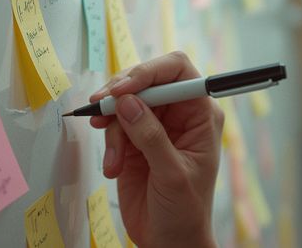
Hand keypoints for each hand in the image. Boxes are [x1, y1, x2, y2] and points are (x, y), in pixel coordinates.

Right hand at [89, 51, 222, 247]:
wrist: (169, 242)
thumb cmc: (185, 211)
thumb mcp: (172, 174)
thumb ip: (151, 136)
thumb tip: (128, 102)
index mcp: (200, 114)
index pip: (177, 71)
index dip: (149, 72)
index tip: (122, 89)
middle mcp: (179, 113)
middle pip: (146, 81)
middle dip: (121, 94)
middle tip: (100, 109)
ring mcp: (155, 126)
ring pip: (125, 103)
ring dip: (112, 127)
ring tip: (114, 160)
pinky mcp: (134, 140)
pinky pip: (114, 126)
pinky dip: (108, 143)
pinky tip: (113, 168)